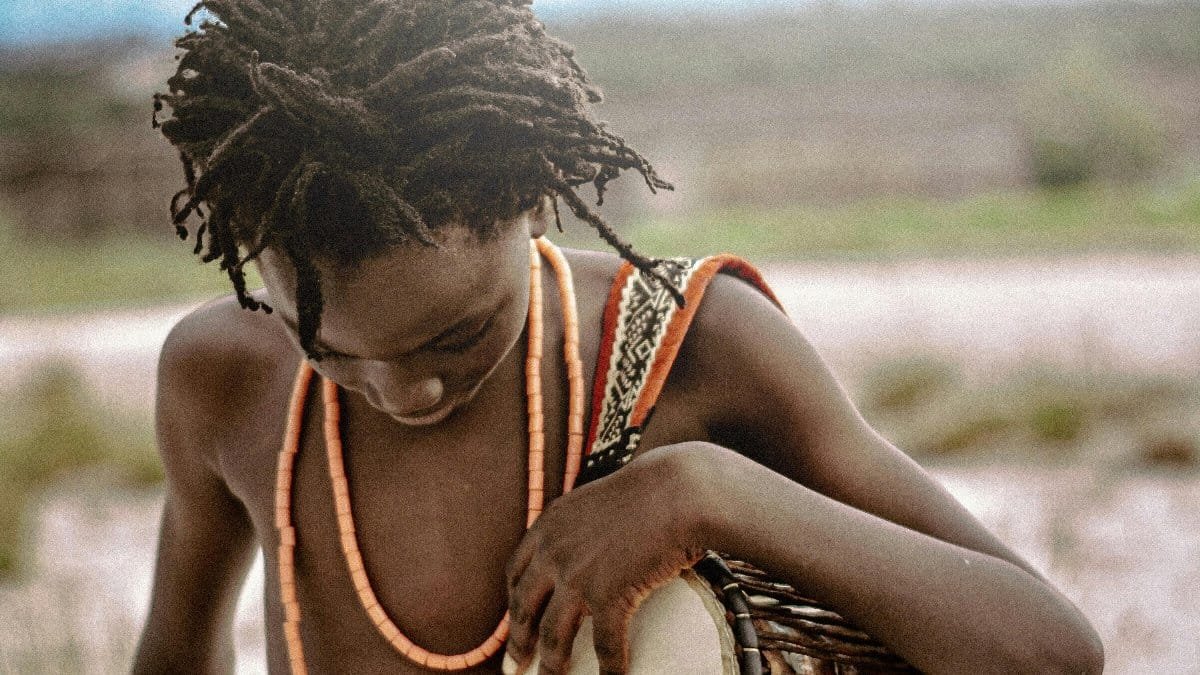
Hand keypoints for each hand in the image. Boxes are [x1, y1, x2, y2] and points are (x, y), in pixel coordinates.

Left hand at [504, 443, 715, 673]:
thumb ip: (581, 527)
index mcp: (549, 526)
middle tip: (514, 666)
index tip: (516, 621)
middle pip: (524, 608)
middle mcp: (554, 552)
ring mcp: (578, 576)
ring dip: (552, 665)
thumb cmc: (651, 491)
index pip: (516, 571)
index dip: (512, 601)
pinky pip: (605, 644)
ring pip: (554, 634)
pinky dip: (609, 667)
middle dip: (518, 642)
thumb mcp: (598, 501)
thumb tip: (584, 550)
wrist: (680, 490)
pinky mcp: (609, 595)